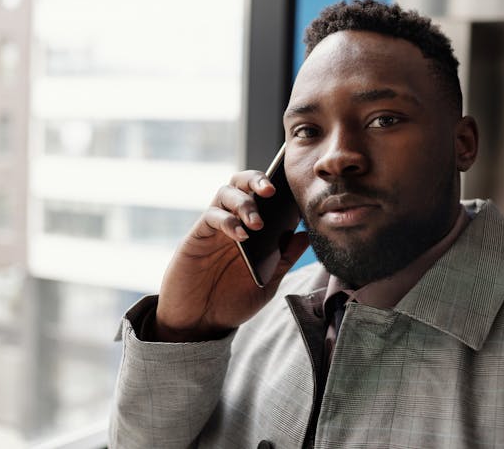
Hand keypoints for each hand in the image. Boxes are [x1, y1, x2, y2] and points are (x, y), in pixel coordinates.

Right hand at [154, 170, 308, 341]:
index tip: (295, 191)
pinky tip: (241, 237)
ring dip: (244, 202)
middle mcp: (233, 221)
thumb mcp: (267, 282)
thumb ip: (284, 258)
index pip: (264, 197)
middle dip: (257, 180)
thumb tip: (306, 235)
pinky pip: (211, 217)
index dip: (279, 187)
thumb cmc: (231, 302)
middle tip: (272, 191)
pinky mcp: (196, 237)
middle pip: (242, 183)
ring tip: (257, 224)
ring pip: (225, 193)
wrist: (198, 324)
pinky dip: (227, 221)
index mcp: (252, 229)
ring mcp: (214, 228)